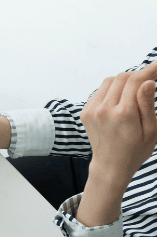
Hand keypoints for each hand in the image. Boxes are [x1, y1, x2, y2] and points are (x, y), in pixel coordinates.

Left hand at [81, 62, 156, 183]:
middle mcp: (104, 109)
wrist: (110, 166)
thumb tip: (148, 82)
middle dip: (138, 75)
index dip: (150, 69)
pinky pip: (100, 91)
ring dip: (125, 81)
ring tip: (136, 90)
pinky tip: (121, 100)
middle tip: (151, 78)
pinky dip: (112, 90)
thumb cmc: (136, 150)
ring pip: (110, 81)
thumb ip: (148, 104)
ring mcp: (92, 110)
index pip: (136, 80)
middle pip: (123, 78)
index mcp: (123, 114)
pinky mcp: (85, 111)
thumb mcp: (151, 130)